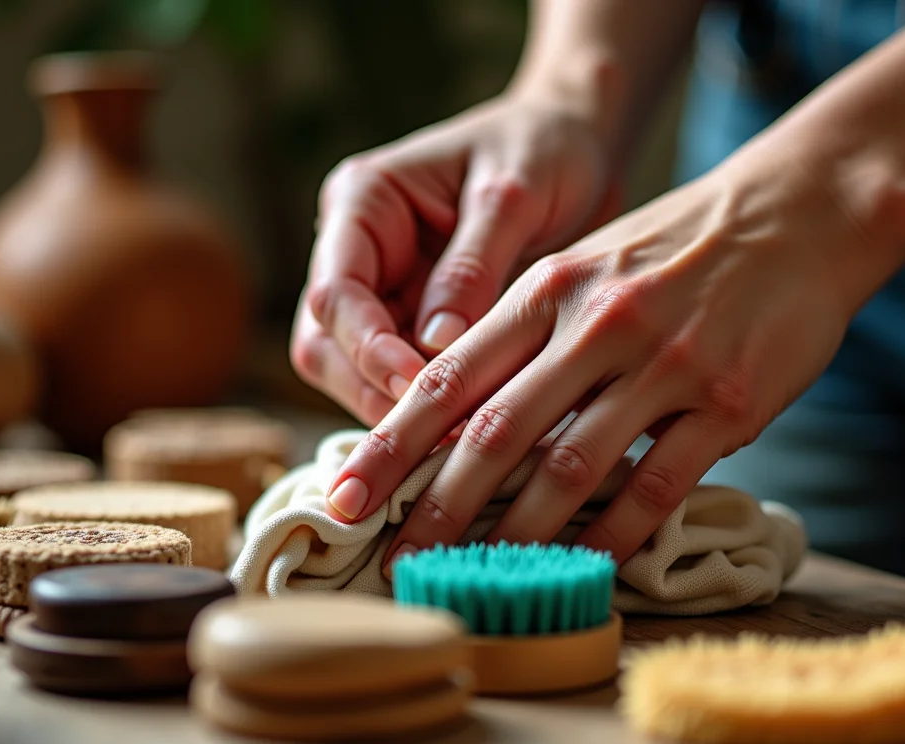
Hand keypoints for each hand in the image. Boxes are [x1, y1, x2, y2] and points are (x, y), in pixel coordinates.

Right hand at [291, 94, 622, 426]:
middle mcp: (357, 250)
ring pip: (356, 373)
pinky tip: (473, 430)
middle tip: (441, 433)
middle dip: (373, 391)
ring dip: (398, 410)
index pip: (334, 294)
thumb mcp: (514, 195)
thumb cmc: (545, 148)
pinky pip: (403, 377)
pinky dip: (430, 407)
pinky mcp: (414, 321)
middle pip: (328, 345)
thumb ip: (473, 267)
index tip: (420, 386)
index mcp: (363, 202)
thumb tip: (435, 347)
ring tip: (461, 440)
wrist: (577, 142)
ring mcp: (382, 289)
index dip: (368, 350)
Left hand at [323, 149, 904, 570]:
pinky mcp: (725, 402)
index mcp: (548, 288)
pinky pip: (659, 485)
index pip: (449, 376)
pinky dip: (616, 532)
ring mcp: (663, 365)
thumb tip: (455, 409)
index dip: (392, 443)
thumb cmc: (675, 245)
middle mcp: (595, 325)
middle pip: (496, 431)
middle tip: (394, 559)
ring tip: (477, 578)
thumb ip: (522, 329)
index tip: (346, 495)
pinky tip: (584, 565)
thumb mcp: (584, 262)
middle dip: (436, 505)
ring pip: (572, 466)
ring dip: (517, 534)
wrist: (795, 212)